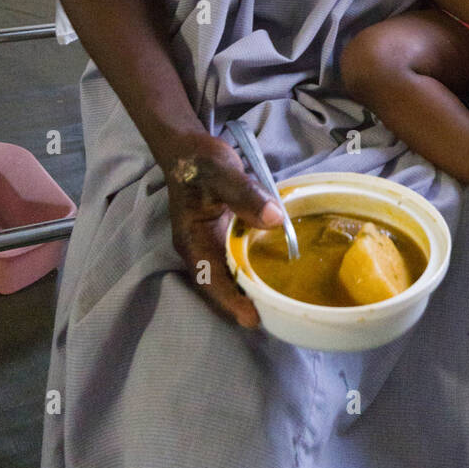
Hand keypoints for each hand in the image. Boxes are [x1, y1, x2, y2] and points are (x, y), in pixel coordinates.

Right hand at [158, 126, 283, 328]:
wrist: (188, 148)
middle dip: (245, 302)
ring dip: (251, 288)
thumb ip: (246, 195)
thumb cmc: (200, 161)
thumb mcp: (222, 171)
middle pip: (222, 283)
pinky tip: (276, 274)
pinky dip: (255, 269)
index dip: (230, 300)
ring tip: (280, 305)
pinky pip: (240, 259)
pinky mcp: (224, 236)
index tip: (252, 319)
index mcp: (192, 239)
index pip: (210, 278)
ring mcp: (212, 243)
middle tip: (277, 317)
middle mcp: (200, 248)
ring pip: (232, 274)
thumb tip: (275, 219)